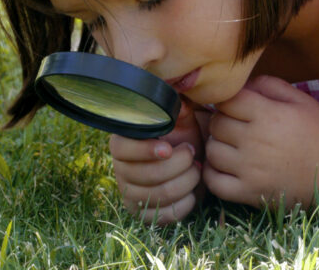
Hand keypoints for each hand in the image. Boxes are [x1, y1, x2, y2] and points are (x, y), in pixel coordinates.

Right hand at [109, 100, 202, 223]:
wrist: (192, 164)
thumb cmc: (182, 138)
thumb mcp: (182, 122)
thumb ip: (178, 111)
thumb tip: (180, 103)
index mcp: (123, 144)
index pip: (121, 149)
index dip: (144, 150)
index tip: (169, 148)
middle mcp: (121, 170)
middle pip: (146, 174)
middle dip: (178, 165)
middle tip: (193, 154)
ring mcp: (130, 195)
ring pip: (158, 195)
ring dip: (185, 182)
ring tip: (197, 170)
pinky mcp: (143, 215)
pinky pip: (165, 215)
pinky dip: (185, 203)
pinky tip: (193, 191)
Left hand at [202, 75, 318, 208]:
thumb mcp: (301, 100)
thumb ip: (269, 85)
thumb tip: (242, 84)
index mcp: (268, 115)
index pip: (226, 100)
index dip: (228, 100)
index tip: (237, 106)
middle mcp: (255, 141)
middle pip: (215, 124)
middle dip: (221, 120)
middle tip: (234, 125)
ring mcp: (250, 170)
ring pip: (211, 151)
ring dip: (217, 145)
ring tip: (231, 145)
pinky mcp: (249, 193)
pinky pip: (213, 182)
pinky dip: (212, 173)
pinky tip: (225, 167)